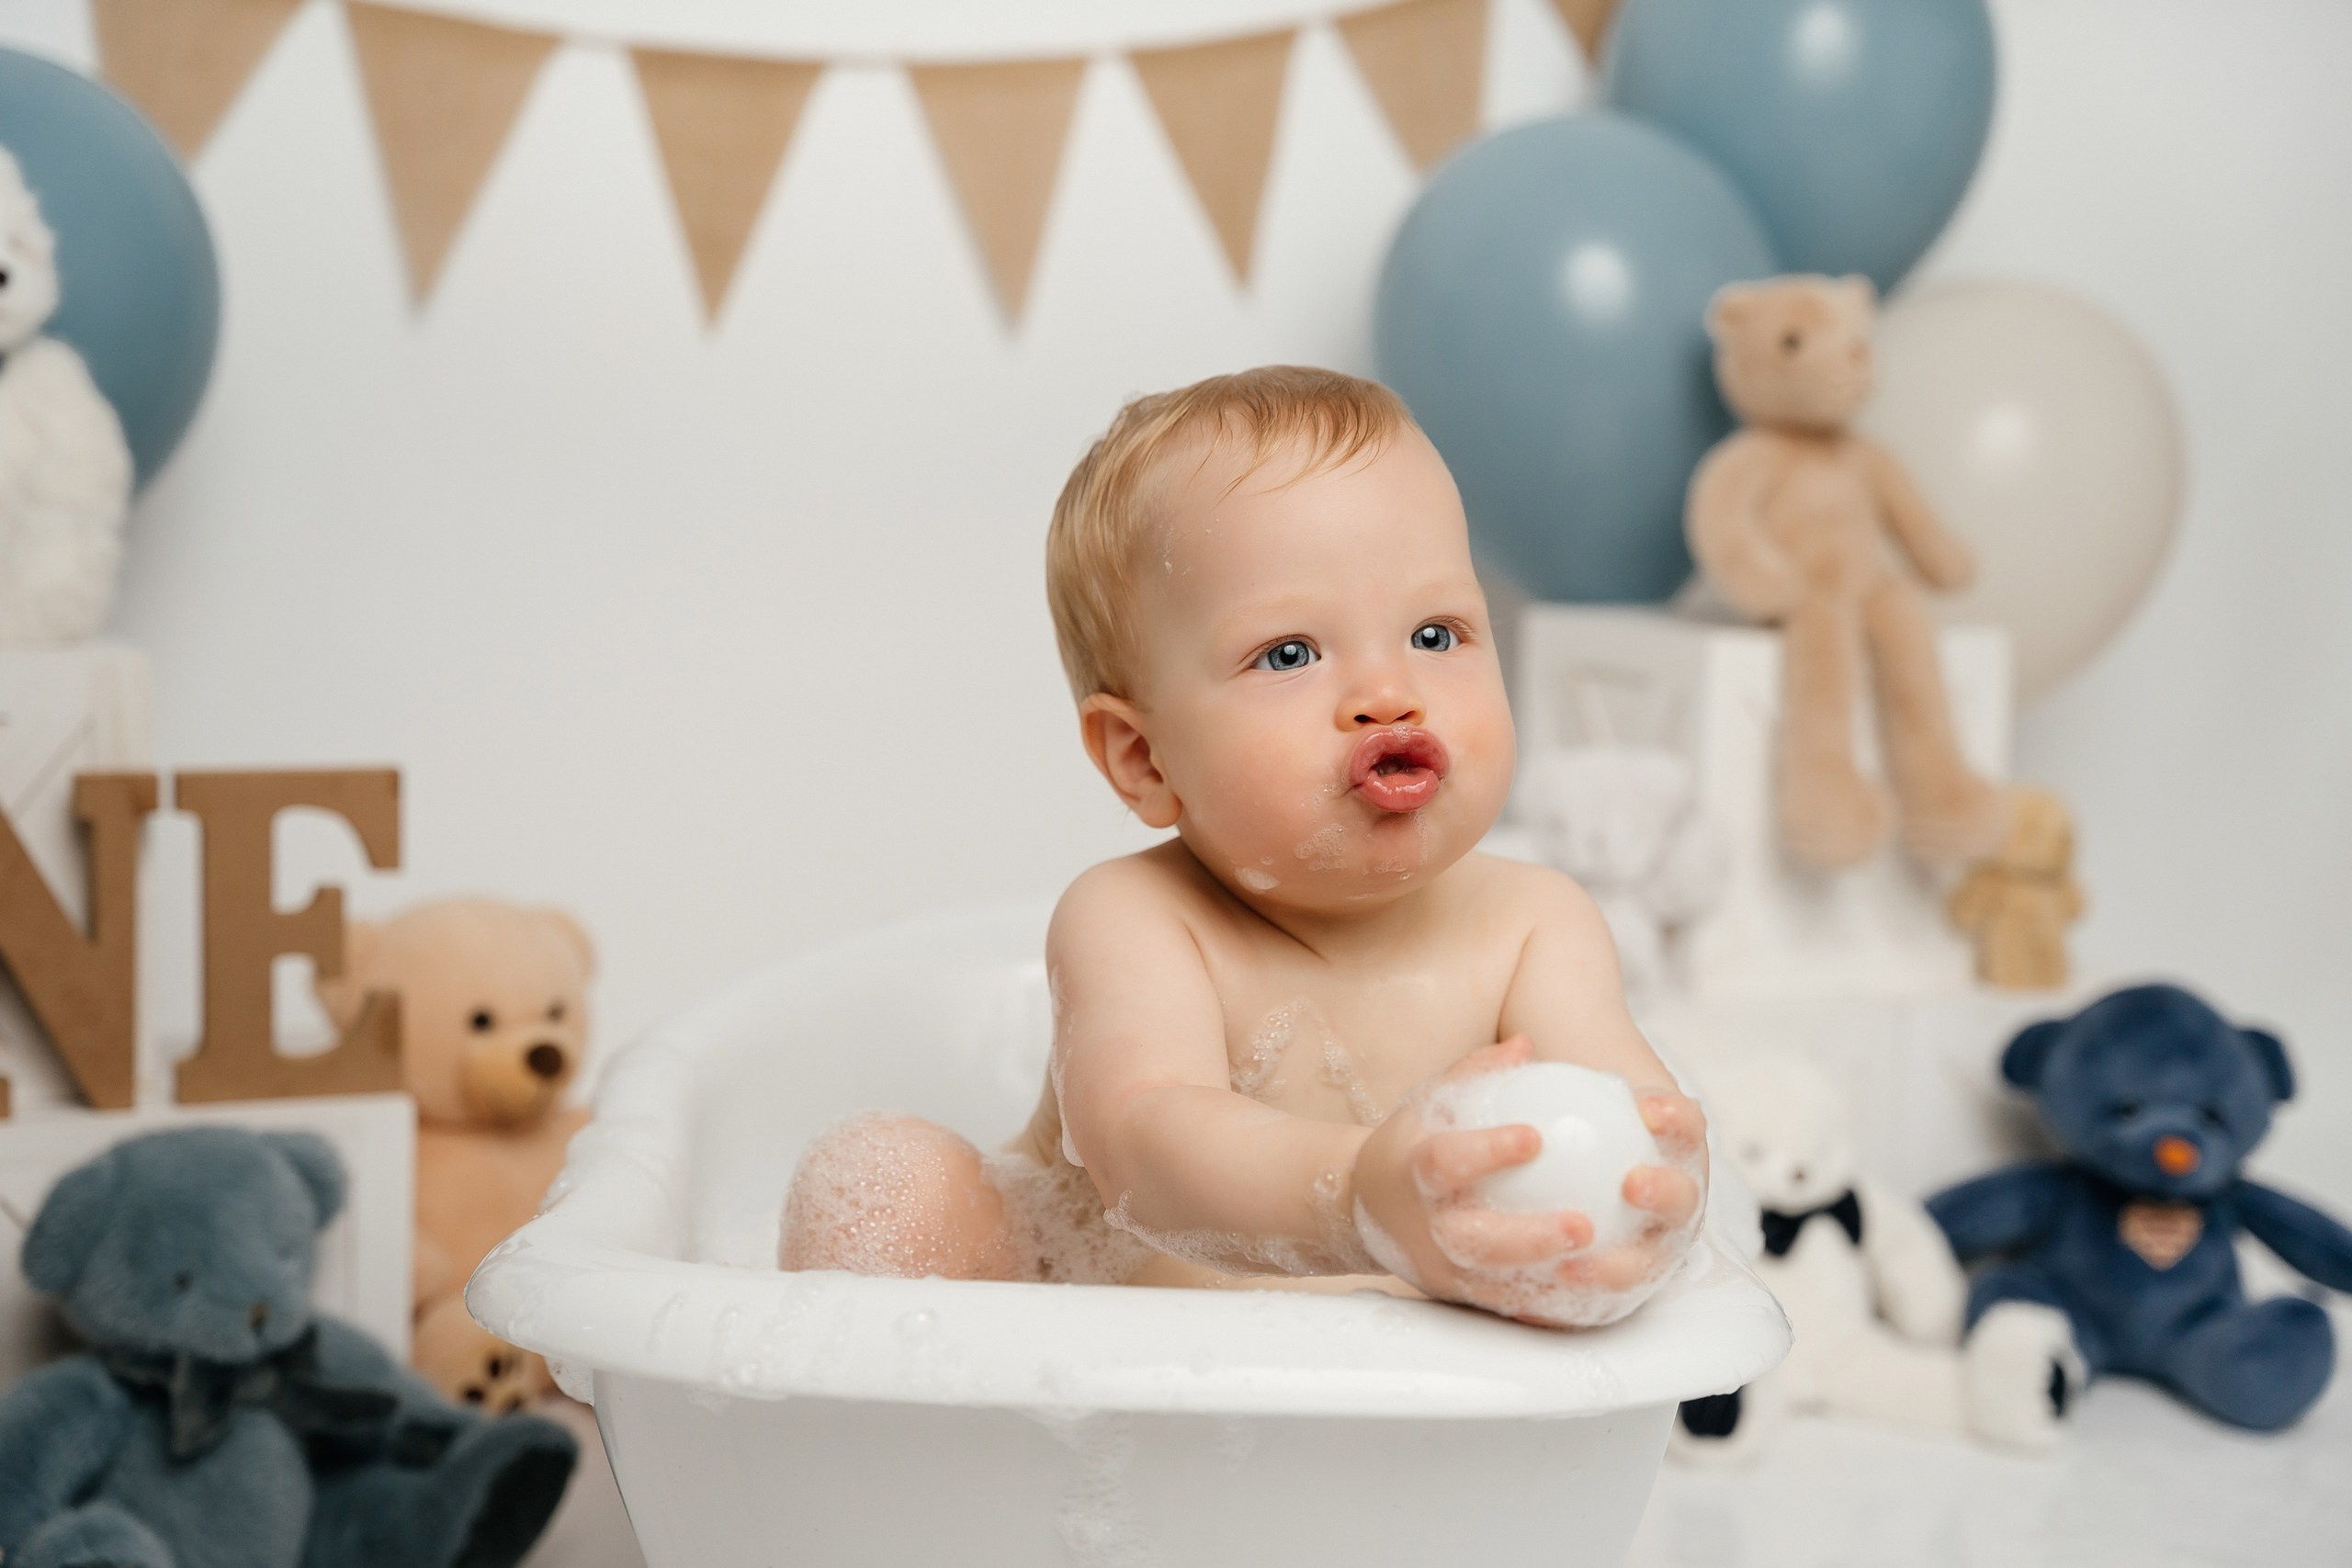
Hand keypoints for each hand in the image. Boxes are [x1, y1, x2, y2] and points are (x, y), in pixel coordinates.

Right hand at [1352, 1040, 1708, 1326]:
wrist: (1363, 1206)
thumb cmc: (1411, 1144)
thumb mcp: (1428, 1102)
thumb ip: (1475, 1074)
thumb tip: (1526, 1046)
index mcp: (1413, 1171)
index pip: (1445, 1162)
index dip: (1486, 1152)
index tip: (1534, 1137)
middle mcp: (1425, 1225)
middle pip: (1474, 1241)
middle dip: (1529, 1238)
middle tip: (1586, 1224)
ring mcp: (1440, 1267)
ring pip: (1494, 1284)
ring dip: (1545, 1277)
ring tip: (1596, 1261)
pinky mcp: (1457, 1294)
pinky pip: (1505, 1305)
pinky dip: (1543, 1304)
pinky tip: (1590, 1291)